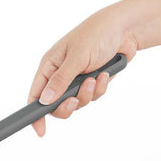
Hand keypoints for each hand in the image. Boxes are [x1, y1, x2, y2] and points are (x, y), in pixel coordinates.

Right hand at [28, 3, 138, 135]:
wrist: (125, 29)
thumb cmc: (96, 34)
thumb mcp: (76, 57)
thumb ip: (60, 81)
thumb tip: (44, 101)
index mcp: (49, 66)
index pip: (36, 95)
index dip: (35, 114)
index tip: (40, 130)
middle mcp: (60, 75)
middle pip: (55, 105)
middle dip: (67, 106)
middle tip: (74, 100)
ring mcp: (76, 80)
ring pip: (76, 103)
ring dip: (87, 95)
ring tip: (95, 78)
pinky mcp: (91, 83)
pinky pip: (92, 97)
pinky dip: (99, 89)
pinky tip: (104, 75)